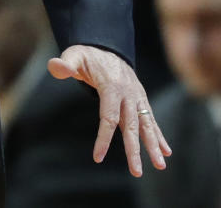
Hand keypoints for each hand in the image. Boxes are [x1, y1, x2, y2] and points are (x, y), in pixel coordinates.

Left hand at [48, 44, 171, 177]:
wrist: (109, 46)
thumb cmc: (88, 55)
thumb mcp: (74, 55)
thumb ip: (64, 63)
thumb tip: (55, 67)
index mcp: (111, 86)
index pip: (108, 117)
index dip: (103, 137)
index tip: (97, 157)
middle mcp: (128, 93)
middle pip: (131, 125)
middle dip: (134, 149)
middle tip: (136, 172)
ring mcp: (137, 97)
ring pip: (146, 124)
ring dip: (154, 145)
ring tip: (161, 166)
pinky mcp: (142, 99)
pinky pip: (151, 119)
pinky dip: (159, 135)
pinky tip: (166, 151)